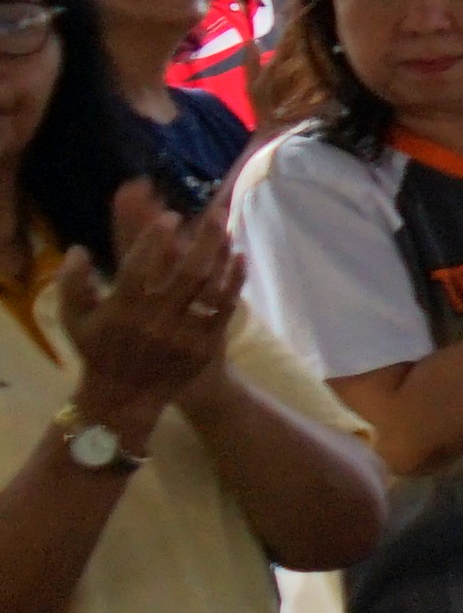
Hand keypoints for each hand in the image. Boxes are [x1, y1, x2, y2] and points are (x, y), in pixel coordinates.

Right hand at [62, 202, 240, 433]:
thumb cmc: (98, 352)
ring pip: (208, 286)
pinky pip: (224, 307)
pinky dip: (233, 280)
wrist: (125, 397)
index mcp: (121, 310)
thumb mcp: (76, 321)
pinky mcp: (203, 344)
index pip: (138, 267)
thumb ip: (72, 284)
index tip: (170, 216)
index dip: (154, 239)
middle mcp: (153, 320)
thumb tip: (78, 249)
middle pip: (185, 272)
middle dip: (202, 238)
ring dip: (220, 253)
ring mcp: (181, 333)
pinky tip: (239, 257)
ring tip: (226, 228)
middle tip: (214, 214)